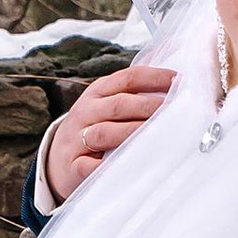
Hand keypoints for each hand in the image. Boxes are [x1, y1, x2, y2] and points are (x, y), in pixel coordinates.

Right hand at [43, 61, 172, 203]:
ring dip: (133, 132)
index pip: (128, 78)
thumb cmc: (93, 131)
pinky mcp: (73, 166)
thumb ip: (134, 91)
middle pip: (119, 104)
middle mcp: (86, 112)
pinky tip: (128, 167)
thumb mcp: (106, 105)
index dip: (155, 78)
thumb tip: (172, 70)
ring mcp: (77, 139)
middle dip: (150, 106)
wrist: (57, 163)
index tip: (180, 82)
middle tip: (177, 111)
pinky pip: (90, 166)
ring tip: (160, 136)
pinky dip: (106, 167)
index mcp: (97, 93)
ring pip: (106, 133)